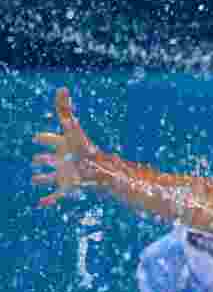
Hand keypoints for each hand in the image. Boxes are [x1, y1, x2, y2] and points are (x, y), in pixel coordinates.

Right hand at [31, 88, 101, 206]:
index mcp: (64, 145)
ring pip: (51, 176)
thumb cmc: (85, 149)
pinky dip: (48, 199)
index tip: (37, 137)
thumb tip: (62, 88)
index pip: (51, 139)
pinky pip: (55, 195)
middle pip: (50, 158)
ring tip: (34, 179)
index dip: (44, 138)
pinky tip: (40, 204)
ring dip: (42, 178)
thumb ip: (65, 109)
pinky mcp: (67, 188)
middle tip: (36, 158)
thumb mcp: (72, 128)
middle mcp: (63, 160)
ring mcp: (64, 175)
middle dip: (42, 158)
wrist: (99, 173)